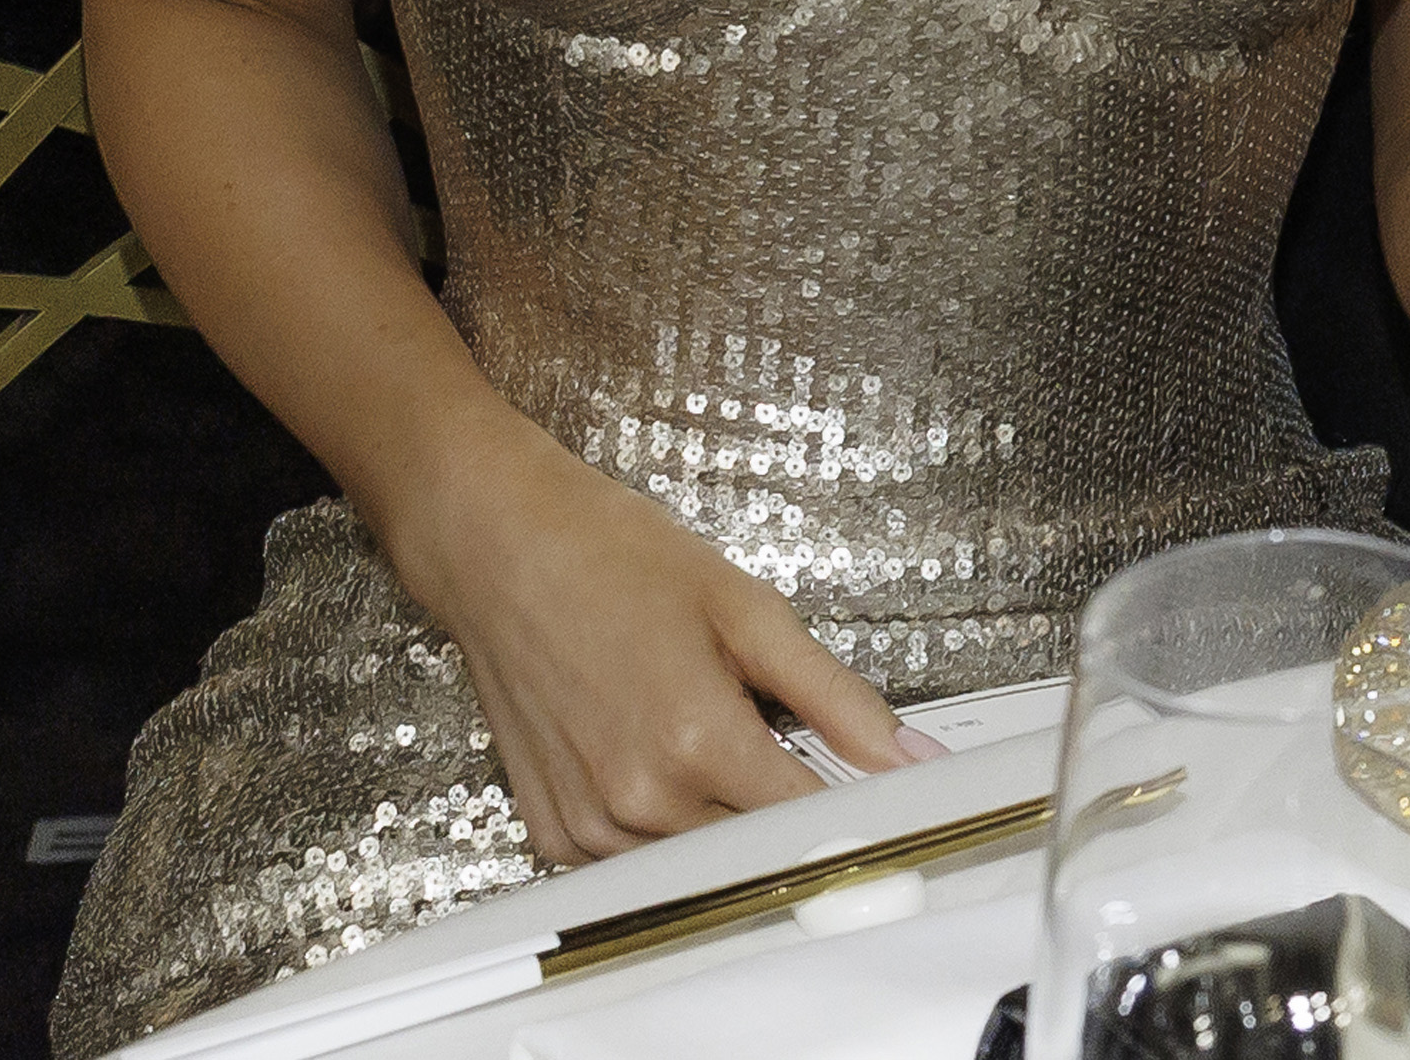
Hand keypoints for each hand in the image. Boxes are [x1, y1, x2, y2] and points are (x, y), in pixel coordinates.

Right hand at [384, 418, 925, 862]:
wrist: (504, 550)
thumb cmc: (616, 560)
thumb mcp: (747, 607)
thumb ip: (835, 693)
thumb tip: (905, 754)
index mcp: (696, 741)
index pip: (807, 824)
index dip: (851, 813)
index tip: (878, 805)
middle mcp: (638, 801)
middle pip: (753, 847)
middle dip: (784, 802)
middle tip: (777, 734)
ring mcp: (588, 828)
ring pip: (696, 857)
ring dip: (721, 811)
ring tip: (700, 723)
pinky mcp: (554, 835)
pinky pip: (636, 858)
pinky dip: (664, 820)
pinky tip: (654, 751)